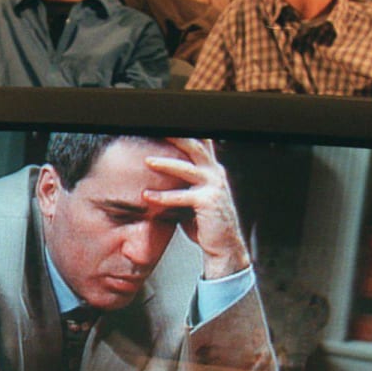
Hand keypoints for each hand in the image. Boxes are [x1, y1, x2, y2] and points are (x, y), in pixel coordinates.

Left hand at [142, 138, 250, 278]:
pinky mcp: (208, 202)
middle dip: (176, 136)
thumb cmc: (206, 222)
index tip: (166, 124)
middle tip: (156, 129)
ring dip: (165, 163)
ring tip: (147, 161)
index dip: (185, 131)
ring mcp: (214, 187)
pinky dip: (163, 196)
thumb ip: (182, 183)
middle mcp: (215, 174)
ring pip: (187, 168)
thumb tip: (159, 172)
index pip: (200, 143)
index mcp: (212, 169)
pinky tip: (148, 196)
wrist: (223, 246)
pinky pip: (181, 196)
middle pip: (195, 146)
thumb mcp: (194, 197)